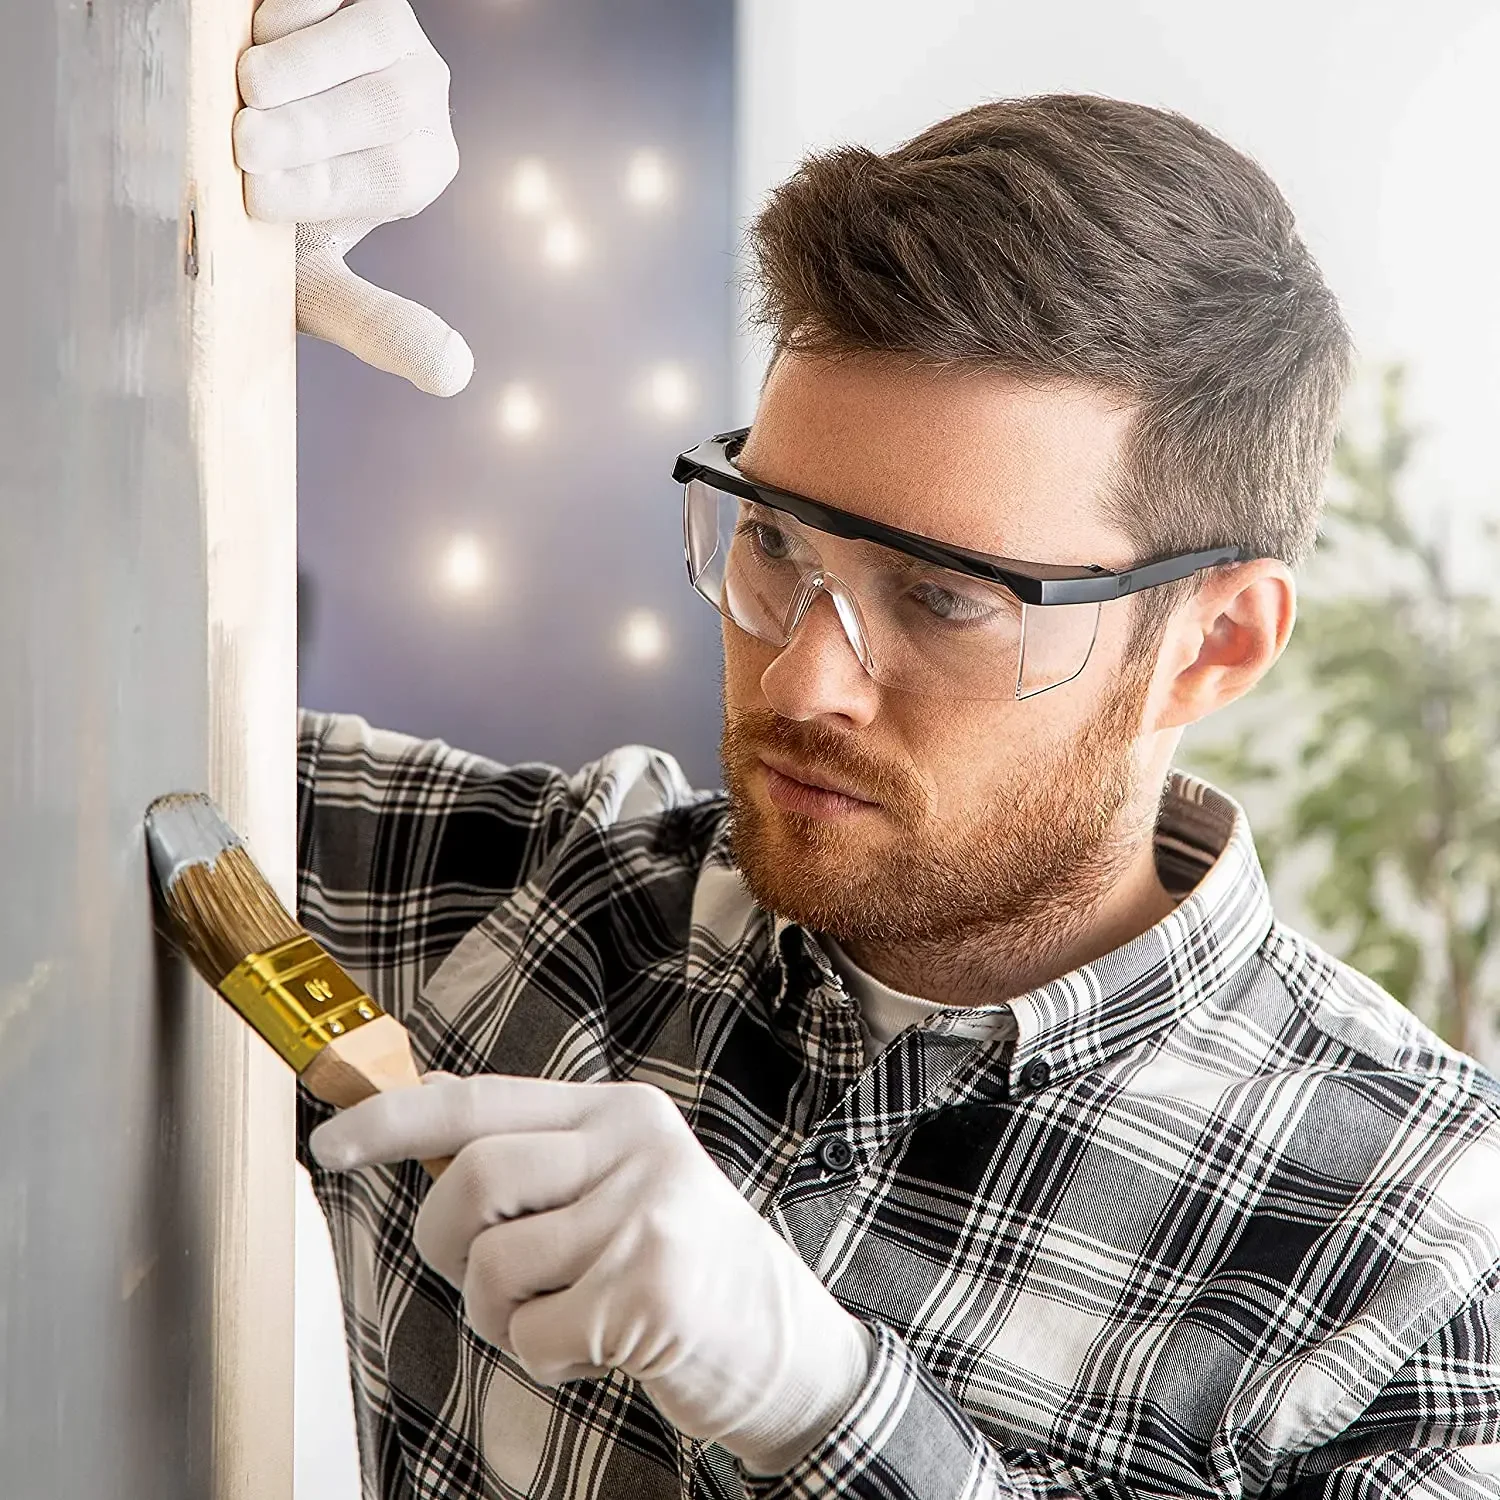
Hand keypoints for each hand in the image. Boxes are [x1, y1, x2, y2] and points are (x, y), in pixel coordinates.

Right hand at [232, 0, 472, 395]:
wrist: (217, 135)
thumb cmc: (268, 222)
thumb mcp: (320, 287)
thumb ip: (378, 326)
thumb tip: (456, 376)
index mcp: (422, 168)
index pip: (393, 174)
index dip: (321, 185)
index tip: (254, 198)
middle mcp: (426, 97)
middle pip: (389, 108)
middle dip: (311, 130)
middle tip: (242, 145)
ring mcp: (395, 32)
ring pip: (372, 36)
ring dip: (299, 68)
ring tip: (242, 93)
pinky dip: (286, 13)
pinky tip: (247, 42)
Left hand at [311, 1074, 873, 1474]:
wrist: (784, 1344)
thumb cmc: (681, 1265)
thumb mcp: (621, 1183)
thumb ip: (540, 1154)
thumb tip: (426, 1122)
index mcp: (616, 1112)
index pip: (477, 1099)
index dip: (390, 1121)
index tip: (329, 1145)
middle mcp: (633, 1147)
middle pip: (472, 1179)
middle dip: (448, 1245)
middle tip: (484, 1279)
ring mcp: (644, 1215)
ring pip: (493, 1268)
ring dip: (504, 1318)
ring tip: (563, 1317)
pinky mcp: (648, 1291)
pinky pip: (531, 1335)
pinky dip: (544, 1360)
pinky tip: (598, 1349)